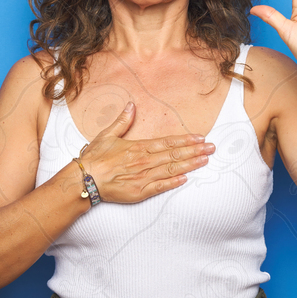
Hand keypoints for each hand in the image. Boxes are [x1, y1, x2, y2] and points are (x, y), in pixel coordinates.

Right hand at [78, 103, 214, 202]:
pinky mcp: (139, 192)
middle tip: (212, 148)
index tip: (200, 138)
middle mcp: (144, 161)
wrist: (84, 179)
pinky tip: (186, 179)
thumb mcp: (107, 135)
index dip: (185, 140)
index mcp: (138, 147)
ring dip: (190, 165)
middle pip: (174, 155)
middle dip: (195, 151)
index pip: (167, 142)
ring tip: (205, 160)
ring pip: (171, 169)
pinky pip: (160, 187)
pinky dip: (173, 183)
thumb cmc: (94, 158)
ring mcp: (143, 177)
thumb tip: (132, 105)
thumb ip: (122, 121)